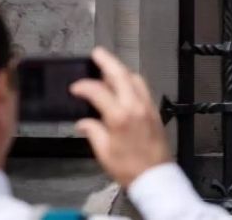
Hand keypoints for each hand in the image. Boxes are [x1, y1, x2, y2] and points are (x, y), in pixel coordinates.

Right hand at [70, 47, 172, 187]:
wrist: (155, 178)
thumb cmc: (130, 169)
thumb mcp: (104, 153)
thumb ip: (93, 132)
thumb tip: (84, 123)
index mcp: (119, 117)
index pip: (98, 91)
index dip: (84, 86)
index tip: (75, 88)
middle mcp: (135, 107)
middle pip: (121, 75)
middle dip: (108, 61)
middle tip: (97, 54)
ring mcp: (147, 107)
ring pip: (135, 79)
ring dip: (122, 70)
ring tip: (109, 69)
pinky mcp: (154, 112)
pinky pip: (143, 89)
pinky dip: (132, 82)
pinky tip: (124, 86)